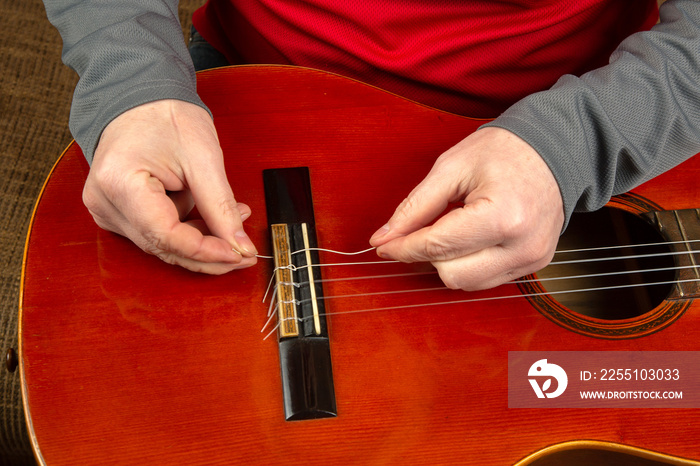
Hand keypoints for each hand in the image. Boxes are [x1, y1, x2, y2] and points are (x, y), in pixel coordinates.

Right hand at [83, 99, 256, 273]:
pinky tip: (212, 216)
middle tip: (243, 252)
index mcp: (120, 184)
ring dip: (201, 239)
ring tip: (233, 219)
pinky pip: (156, 233)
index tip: (238, 254)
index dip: (205, 251)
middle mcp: (105, 202)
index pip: (166, 236)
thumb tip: (240, 247)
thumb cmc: (166, 117)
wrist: (140, 98)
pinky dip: (187, 228)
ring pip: (162, 244)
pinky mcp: (117, 211)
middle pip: (163, 247)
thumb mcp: (204, 160)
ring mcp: (107, 209)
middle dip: (207, 253)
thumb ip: (221, 208)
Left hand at [369, 127, 563, 290]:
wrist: (555, 151)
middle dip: (426, 254)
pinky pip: (485, 280)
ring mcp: (531, 260)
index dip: (403, 247)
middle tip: (421, 228)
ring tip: (452, 227)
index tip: (383, 244)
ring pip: (466, 283)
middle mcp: (522, 246)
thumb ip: (415, 206)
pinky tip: (470, 237)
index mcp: (504, 216)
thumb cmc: (505, 151)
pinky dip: (467, 263)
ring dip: (447, 262)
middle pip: (450, 273)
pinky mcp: (534, 266)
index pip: (438, 246)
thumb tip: (383, 238)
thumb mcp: (452, 167)